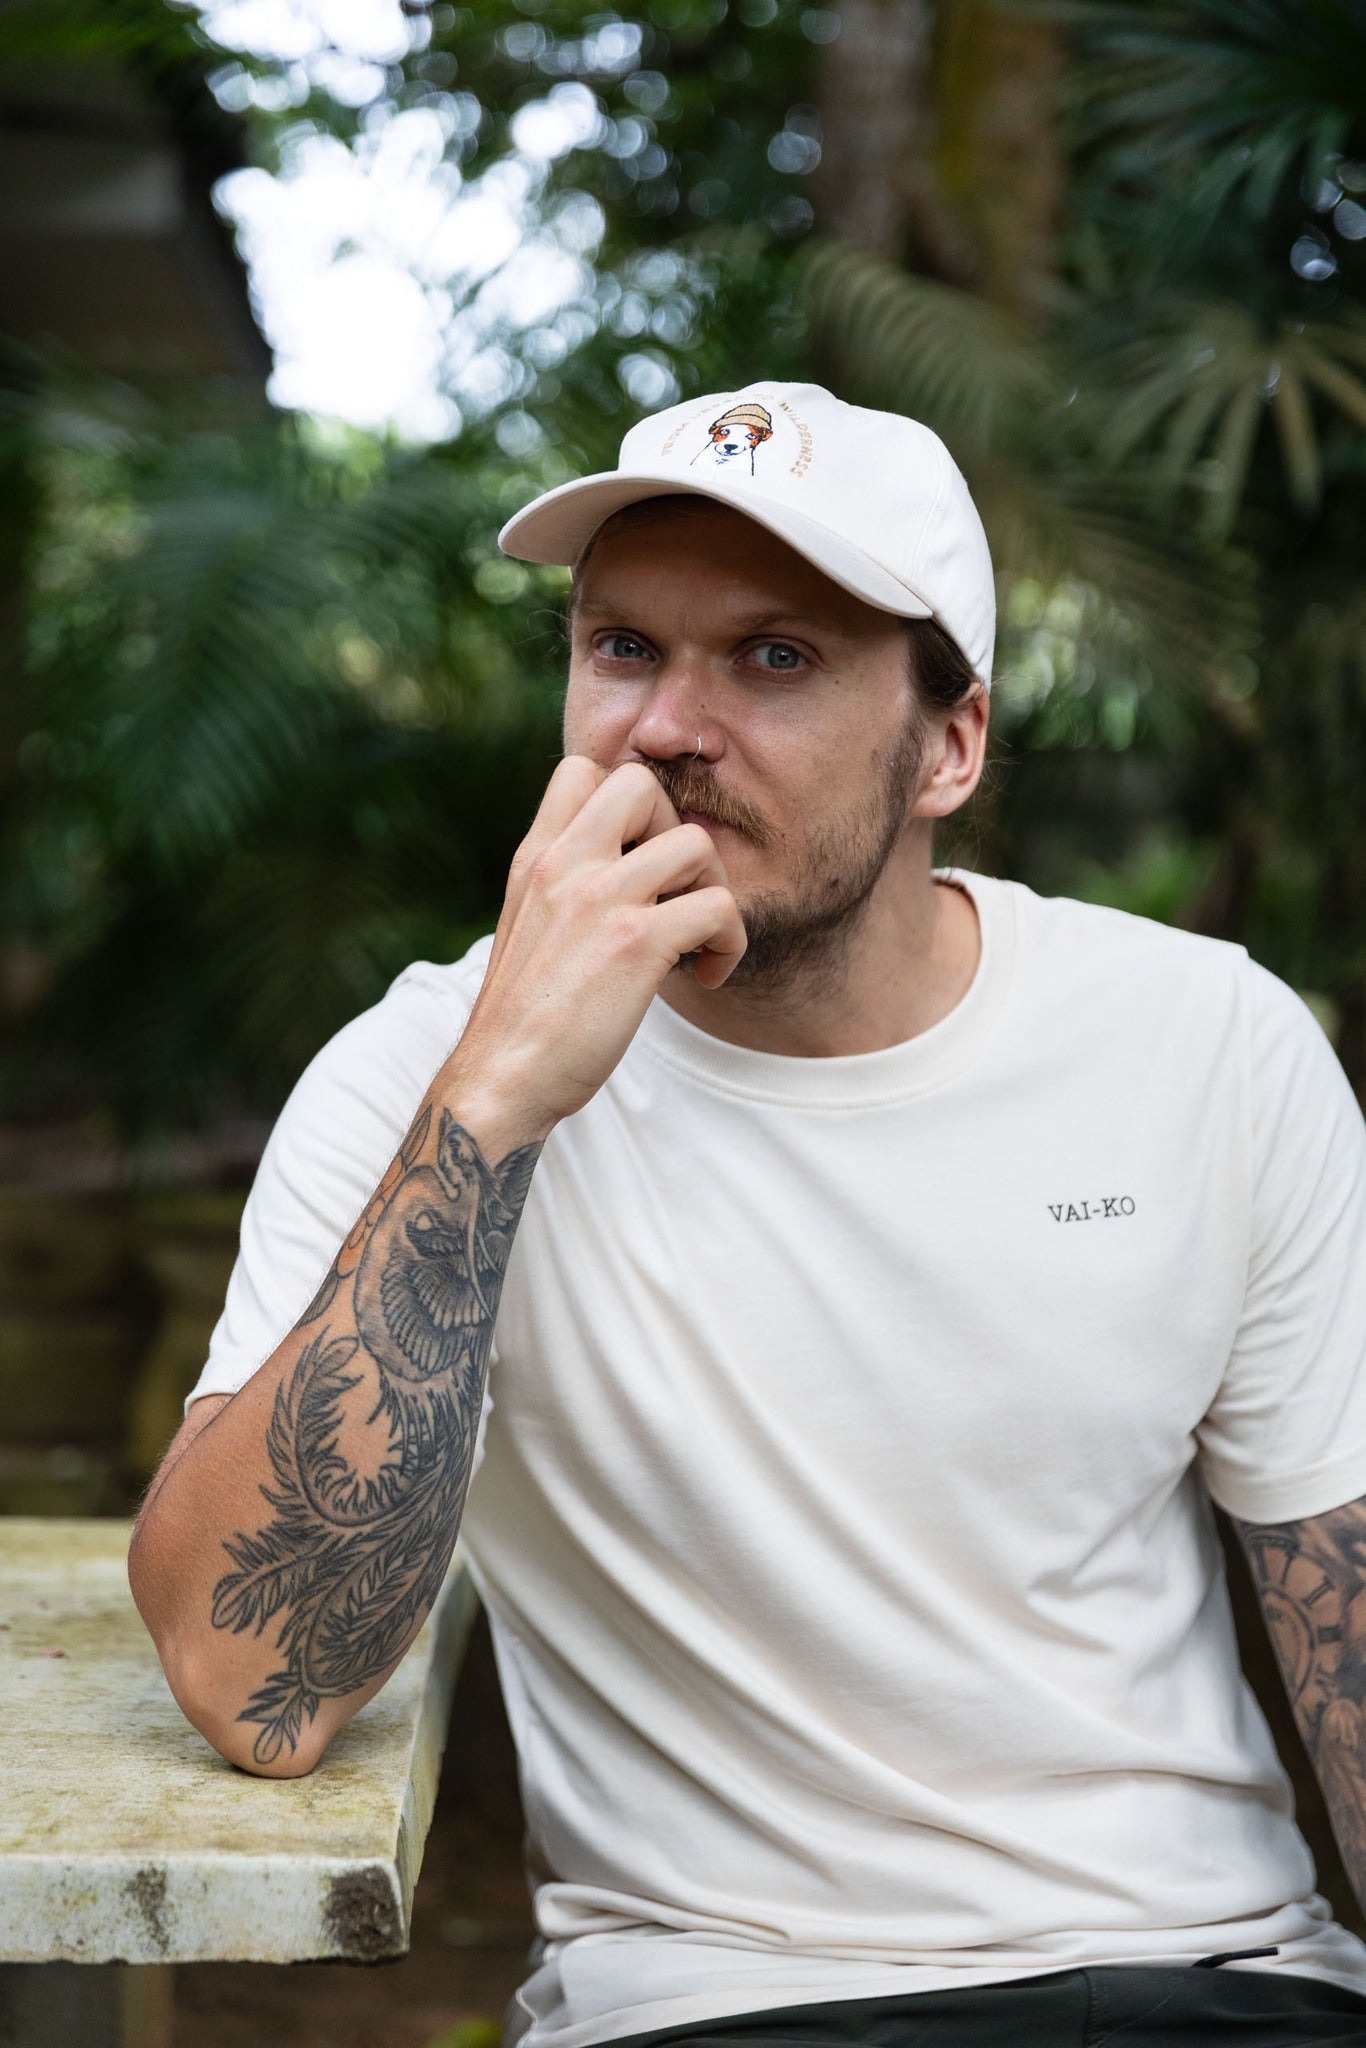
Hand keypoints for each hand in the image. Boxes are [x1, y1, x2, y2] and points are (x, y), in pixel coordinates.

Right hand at [446, 758, 746, 1149]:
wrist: (503, 1078)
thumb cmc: (523, 1017)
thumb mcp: (528, 925)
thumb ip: (565, 887)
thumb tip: (626, 868)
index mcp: (536, 858)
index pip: (582, 771)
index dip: (629, 806)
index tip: (639, 861)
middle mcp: (566, 864)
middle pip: (642, 784)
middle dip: (675, 831)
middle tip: (674, 894)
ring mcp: (601, 898)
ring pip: (696, 843)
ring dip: (713, 891)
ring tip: (694, 939)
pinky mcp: (636, 942)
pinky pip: (720, 907)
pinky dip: (729, 943)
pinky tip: (705, 974)